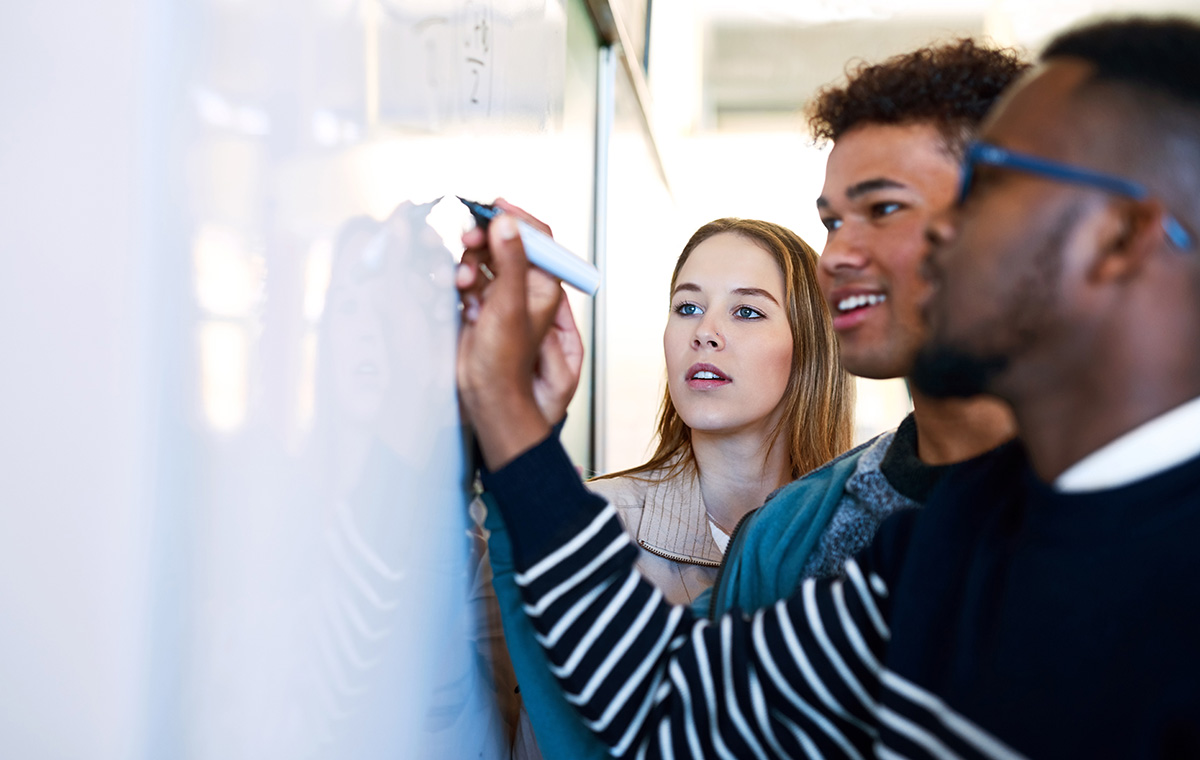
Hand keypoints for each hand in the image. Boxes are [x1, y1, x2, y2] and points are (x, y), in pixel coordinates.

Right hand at [459, 199, 582, 425]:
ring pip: (486, 260)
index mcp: (544, 285)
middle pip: (507, 244)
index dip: (517, 218)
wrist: (484, 391)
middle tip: (469, 240)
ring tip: (464, 283)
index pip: (538, 237)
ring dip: (471, 264)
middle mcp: (527, 287)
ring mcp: (504, 296)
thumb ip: (510, 261)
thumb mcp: (508, 304)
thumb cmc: (504, 359)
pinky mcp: (484, 305)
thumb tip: (509, 223)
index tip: (495, 206)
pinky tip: (462, 297)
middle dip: (486, 241)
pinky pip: (472, 278)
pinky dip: (464, 281)